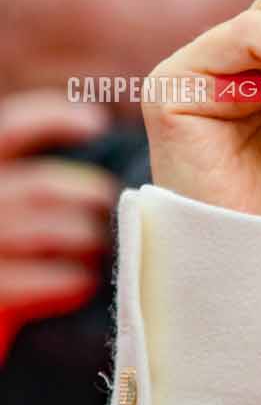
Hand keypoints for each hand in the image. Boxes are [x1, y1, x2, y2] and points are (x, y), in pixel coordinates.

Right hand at [0, 93, 120, 363]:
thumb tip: (101, 137)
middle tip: (107, 210)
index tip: (94, 122)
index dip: (48, 120)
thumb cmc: (5, 263)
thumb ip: (37, 186)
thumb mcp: (11, 212)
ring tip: (94, 250)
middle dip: (87, 197)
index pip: (7, 132)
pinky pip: (45, 281)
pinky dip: (72, 281)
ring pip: (52, 232)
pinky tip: (79, 284)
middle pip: (39, 189)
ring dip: (87, 240)